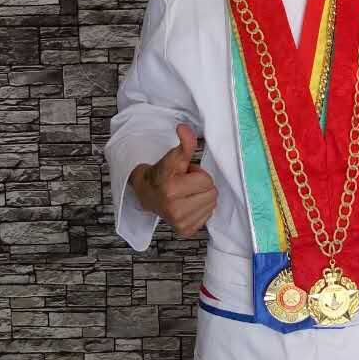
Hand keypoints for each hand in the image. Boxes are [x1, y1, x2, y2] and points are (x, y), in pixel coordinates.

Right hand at [129, 124, 216, 238]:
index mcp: (171, 190)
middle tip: (187, 184)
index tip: (185, 174)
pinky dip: (201, 209)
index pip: (206, 181)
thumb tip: (184, 128)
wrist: (147, 194)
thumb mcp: (174, 157)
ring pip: (212, 205)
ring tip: (187, 193)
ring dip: (202, 197)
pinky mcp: (185, 231)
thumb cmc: (162, 174)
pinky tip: (188, 204)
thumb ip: (184, 144)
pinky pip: (208, 217)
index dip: (198, 174)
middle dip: (202, 185)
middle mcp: (175, 210)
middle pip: (212, 194)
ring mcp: (180, 223)